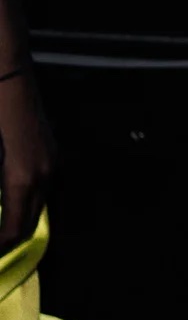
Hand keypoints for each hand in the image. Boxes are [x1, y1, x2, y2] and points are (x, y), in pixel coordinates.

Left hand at [0, 65, 53, 252]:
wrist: (6, 73)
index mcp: (21, 179)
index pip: (13, 229)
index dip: (1, 245)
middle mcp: (43, 176)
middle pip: (30, 224)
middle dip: (11, 240)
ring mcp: (51, 164)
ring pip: (38, 207)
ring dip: (19, 222)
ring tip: (3, 230)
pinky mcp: (50, 153)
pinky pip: (41, 190)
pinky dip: (26, 204)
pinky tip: (11, 204)